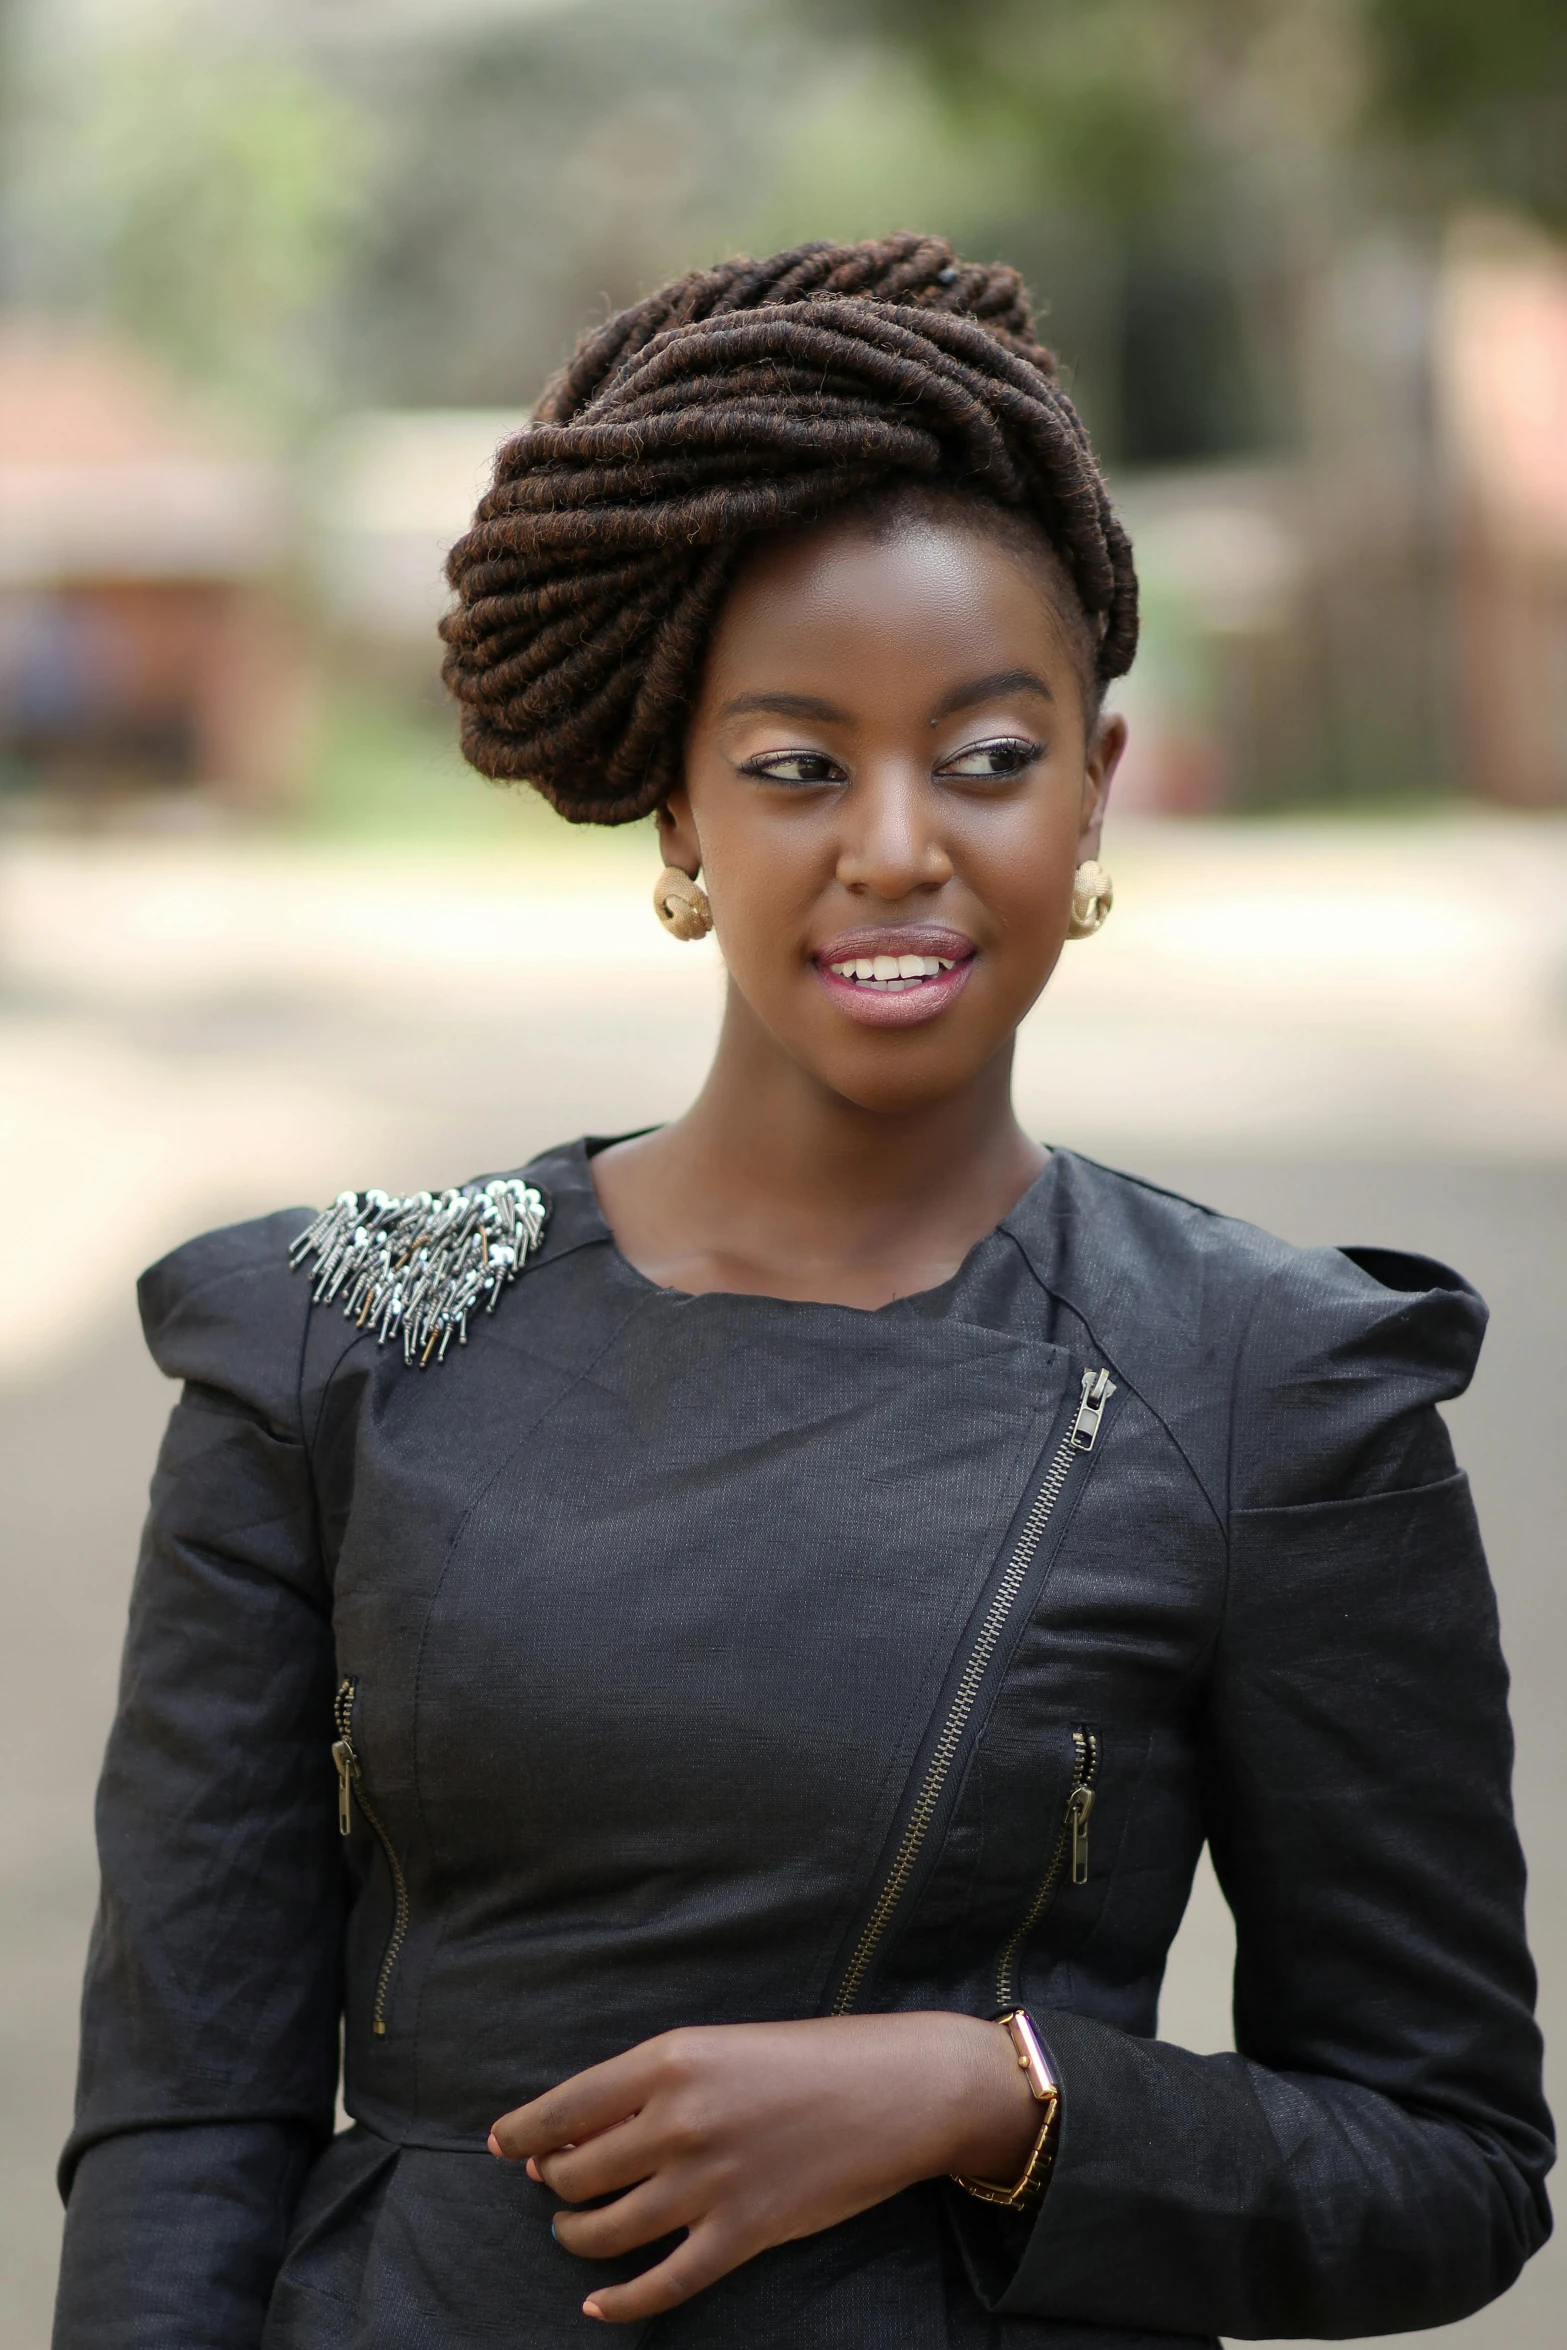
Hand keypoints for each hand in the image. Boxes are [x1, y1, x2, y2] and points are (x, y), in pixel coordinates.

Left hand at [488, 2010, 1039, 2323]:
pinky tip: (599, 2306)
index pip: (564, 2107)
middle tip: (556, 2188)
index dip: (523, 2131)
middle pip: (577, 2174)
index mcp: (670, 2060)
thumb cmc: (811, 2057)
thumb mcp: (721, 2049)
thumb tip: (577, 2135)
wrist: (898, 2090)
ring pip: (607, 2231)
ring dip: (577, 2238)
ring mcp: (710, 2183)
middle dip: (556, 2186)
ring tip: (575, 2234)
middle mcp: (679, 2121)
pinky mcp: (743, 2234)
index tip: (503, 2146)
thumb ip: (653, 2088)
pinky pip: (662, 2284)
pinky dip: (621, 2303)